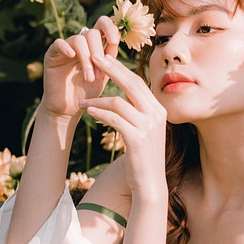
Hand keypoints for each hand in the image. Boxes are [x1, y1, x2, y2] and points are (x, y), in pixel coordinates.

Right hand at [40, 16, 120, 119]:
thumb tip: (115, 42)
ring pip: (79, 40)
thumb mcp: (104, 75)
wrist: (70, 109)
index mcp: (95, 45)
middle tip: (100, 76)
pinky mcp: (52, 55)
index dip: (110, 28)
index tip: (114, 42)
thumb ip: (110, 59)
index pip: (103, 25)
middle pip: (92, 33)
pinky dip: (66, 47)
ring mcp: (66, 48)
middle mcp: (81, 43)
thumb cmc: (88, 92)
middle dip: (98, 53)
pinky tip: (71, 56)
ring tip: (90, 79)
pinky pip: (58, 43)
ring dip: (87, 59)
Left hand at [79, 54, 167, 197]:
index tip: (105, 59)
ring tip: (84, 102)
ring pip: (119, 102)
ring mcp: (148, 127)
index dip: (120, 70)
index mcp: (159, 110)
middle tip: (94, 59)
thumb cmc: (143, 158)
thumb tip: (122, 96)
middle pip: (131, 84)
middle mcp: (156, 115)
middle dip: (111, 70)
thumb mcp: (144, 131)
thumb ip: (137, 113)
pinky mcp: (137, 139)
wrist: (150, 184)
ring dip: (98, 100)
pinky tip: (89, 111)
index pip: (139, 83)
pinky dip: (99, 113)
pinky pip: (114, 119)